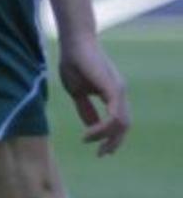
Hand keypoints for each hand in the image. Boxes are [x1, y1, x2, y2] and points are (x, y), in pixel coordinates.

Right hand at [58, 36, 130, 155]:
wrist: (73, 43)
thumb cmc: (73, 63)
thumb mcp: (77, 91)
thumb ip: (85, 108)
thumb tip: (92, 126)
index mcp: (112, 94)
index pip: (119, 120)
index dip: (111, 137)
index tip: (96, 148)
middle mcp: (120, 93)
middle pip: (124, 125)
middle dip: (114, 142)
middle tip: (101, 154)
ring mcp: (118, 91)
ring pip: (122, 123)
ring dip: (107, 137)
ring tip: (89, 142)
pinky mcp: (113, 89)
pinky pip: (115, 116)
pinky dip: (104, 128)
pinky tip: (90, 133)